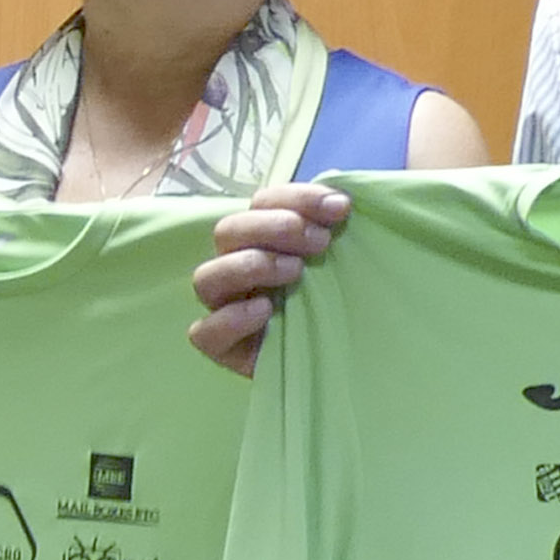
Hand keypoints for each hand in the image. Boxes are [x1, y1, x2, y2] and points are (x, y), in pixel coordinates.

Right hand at [188, 180, 352, 375]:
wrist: (355, 362)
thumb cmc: (349, 302)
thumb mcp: (351, 259)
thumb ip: (340, 227)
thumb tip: (347, 198)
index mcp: (264, 238)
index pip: (262, 202)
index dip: (298, 198)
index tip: (340, 208)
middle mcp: (238, 266)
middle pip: (228, 232)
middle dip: (273, 228)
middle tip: (319, 242)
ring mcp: (225, 307)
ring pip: (207, 277)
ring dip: (249, 265)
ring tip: (294, 272)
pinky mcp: (224, 348)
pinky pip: (204, 331)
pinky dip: (230, 318)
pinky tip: (265, 311)